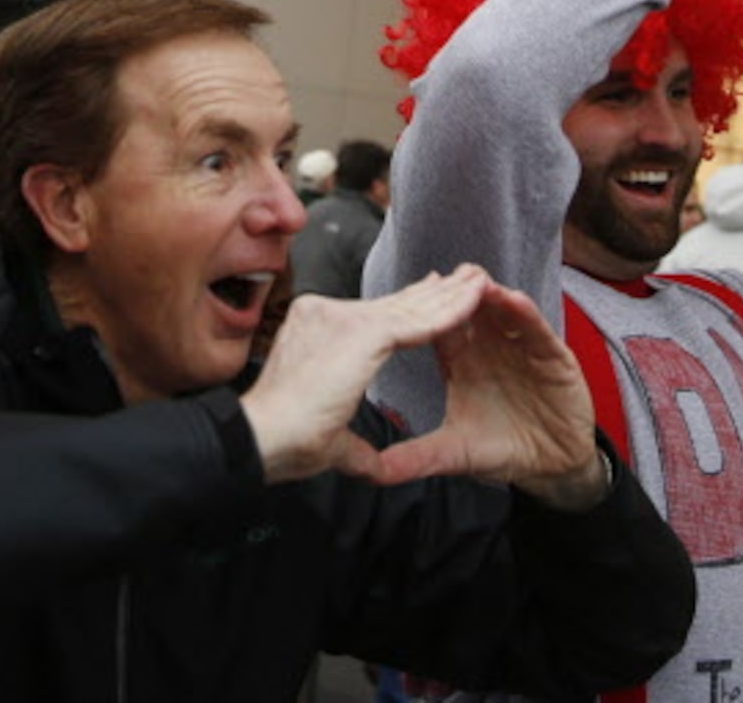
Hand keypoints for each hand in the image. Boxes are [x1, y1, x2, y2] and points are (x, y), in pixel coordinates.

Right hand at [240, 267, 489, 485]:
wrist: (262, 435)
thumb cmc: (282, 441)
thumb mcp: (329, 437)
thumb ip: (355, 446)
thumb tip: (374, 466)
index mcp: (314, 327)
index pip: (372, 314)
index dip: (407, 305)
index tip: (433, 293)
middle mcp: (326, 312)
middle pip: (394, 302)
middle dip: (433, 292)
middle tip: (468, 276)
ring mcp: (342, 317)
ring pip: (409, 306)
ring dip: (450, 295)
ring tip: (480, 280)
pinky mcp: (360, 331)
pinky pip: (417, 320)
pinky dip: (449, 311)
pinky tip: (473, 301)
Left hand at [373, 282, 606, 510]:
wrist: (552, 467)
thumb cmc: (502, 450)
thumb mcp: (456, 454)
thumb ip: (417, 458)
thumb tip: (374, 474)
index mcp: (461, 363)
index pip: (438, 331)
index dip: (423, 315)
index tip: (406, 299)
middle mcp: (489, 348)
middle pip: (469, 312)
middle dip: (456, 293)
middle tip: (444, 275)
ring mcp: (520, 347)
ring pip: (502, 313)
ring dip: (490, 296)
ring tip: (477, 282)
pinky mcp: (551, 355)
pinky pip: (536, 330)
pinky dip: (526, 315)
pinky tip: (514, 300)